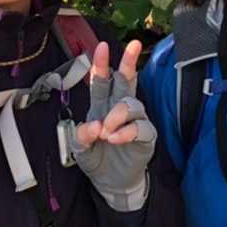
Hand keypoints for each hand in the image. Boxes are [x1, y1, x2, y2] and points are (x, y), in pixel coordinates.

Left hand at [70, 41, 155, 210]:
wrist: (110, 183)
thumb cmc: (96, 159)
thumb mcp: (80, 149)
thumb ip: (82, 135)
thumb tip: (96, 126)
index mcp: (102, 105)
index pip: (102, 80)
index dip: (102, 63)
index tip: (101, 46)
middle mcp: (119, 108)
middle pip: (126, 80)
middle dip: (129, 61)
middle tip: (134, 44)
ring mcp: (134, 120)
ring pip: (131, 104)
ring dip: (117, 115)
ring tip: (106, 132)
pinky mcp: (146, 136)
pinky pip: (140, 127)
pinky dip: (126, 131)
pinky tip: (115, 138)